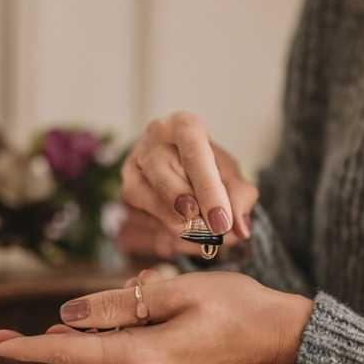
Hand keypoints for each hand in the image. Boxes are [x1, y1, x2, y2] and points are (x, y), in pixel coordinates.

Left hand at [0, 269, 312, 363]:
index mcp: (143, 356)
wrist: (278, 333)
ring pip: (99, 353)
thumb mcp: (175, 292)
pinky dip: (110, 330)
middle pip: (79, 357)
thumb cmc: (236, 306)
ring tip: (61, 319)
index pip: (73, 351)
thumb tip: (70, 312)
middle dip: (42, 345)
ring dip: (81, 333)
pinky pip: (121, 350)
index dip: (32, 347)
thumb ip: (119, 302)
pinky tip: (116, 308)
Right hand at [119, 112, 256, 255]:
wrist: (184, 175)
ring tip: (203, 236)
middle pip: (163, 176)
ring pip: (143, 199)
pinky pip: (137, 220)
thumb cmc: (210, 170)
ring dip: (175, 225)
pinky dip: (164, 236)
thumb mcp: (232, 177)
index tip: (221, 222)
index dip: (207, 189)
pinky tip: (186, 237)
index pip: (192, 150)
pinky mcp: (123, 193)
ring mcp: (132, 166)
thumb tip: (239, 229)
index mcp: (182, 126)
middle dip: (188, 209)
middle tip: (212, 232)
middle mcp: (151, 141)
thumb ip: (240, 198)